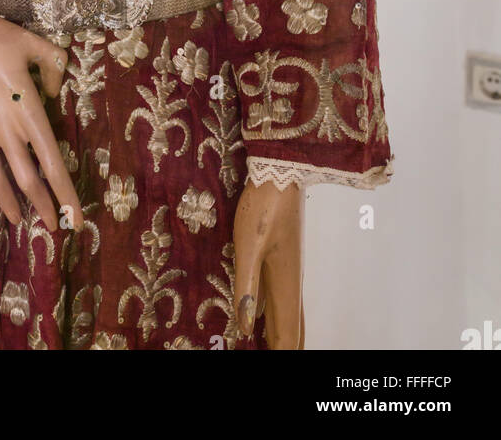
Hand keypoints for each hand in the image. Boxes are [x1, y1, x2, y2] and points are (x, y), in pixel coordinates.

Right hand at [0, 15, 82, 233]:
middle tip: (53, 226)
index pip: (53, 165)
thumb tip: (57, 88)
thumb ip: (53, 66)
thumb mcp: (35, 45)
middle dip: (43, 207)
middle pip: (27, 181)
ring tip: (18, 218)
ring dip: (8, 203)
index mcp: (30, 114)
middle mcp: (6, 131)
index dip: (66, 195)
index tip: (76, 218)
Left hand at [233, 179, 303, 348]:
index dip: (282, 352)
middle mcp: (291, 281)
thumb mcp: (248, 245)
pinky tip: (259, 317)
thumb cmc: (263, 207)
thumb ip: (247, 286)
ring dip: (280, 334)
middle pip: (292, 327)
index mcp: (286, 283)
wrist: (278, 172)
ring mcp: (287, 269)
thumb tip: (244, 327)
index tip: (276, 366)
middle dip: (285, 346)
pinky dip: (273, 315)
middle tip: (274, 357)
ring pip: (288, 312)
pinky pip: (279, 297)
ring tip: (271, 347)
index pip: (288, 332)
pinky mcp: (280, 258)